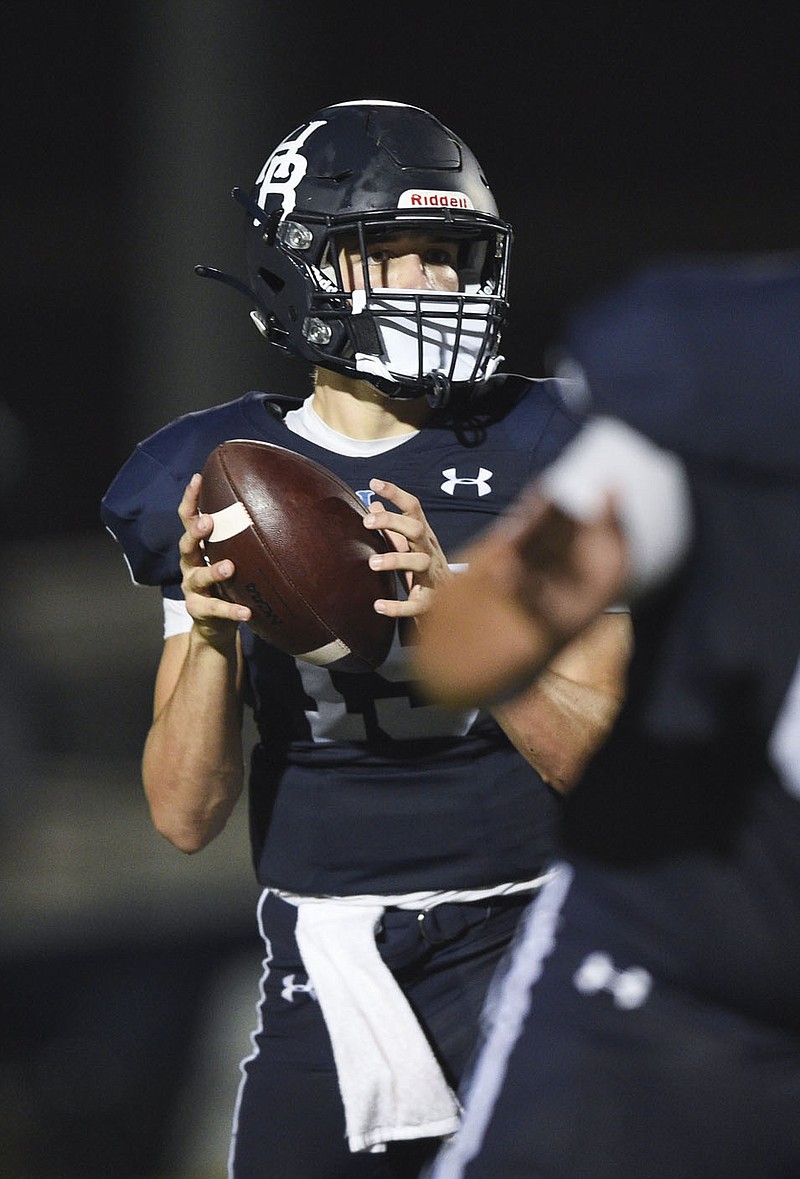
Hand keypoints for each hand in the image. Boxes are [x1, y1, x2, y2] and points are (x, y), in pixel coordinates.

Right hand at [177, 474, 251, 641]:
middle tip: (208, 522)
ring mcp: (192, 589)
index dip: (190, 499)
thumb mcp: (231, 557)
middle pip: (186, 544)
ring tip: (229, 567)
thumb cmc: (228, 584)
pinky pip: (216, 609)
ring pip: (198, 576)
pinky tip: (247, 612)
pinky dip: (232, 610)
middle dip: (195, 532)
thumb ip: (241, 539)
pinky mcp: (198, 611)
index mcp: (197, 548)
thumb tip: (275, 508)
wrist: (214, 626)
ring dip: (213, 571)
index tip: (198, 478)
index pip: (188, 519)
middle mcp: (189, 565)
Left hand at [362, 478, 449, 618]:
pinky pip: (415, 605)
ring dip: (395, 559)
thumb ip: (392, 528)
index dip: (395, 494)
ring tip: (372, 563)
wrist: (455, 607)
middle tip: (366, 521)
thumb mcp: (409, 547)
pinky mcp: (428, 603)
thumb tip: (373, 503)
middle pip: (416, 529)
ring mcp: (431, 577)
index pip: (413, 508)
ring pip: (419, 563)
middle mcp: (429, 552)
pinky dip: (397, 606)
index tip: (374, 482)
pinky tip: (378, 605)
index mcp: (423, 537)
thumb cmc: (423, 571)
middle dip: (392, 521)